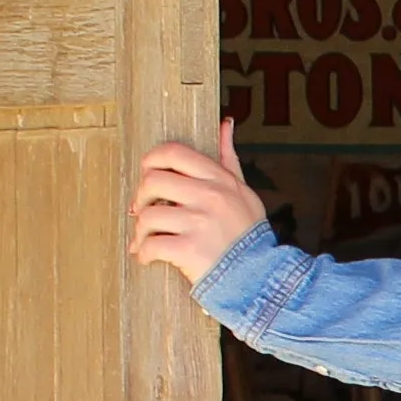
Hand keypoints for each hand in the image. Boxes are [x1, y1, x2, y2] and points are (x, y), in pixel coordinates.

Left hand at [130, 120, 268, 283]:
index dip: (151, 160)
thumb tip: (226, 124)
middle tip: (141, 210)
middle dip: (141, 197)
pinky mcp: (189, 250)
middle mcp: (208, 196)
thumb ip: (229, 158)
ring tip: (145, 239)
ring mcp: (198, 223)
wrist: (261, 276)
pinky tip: (147, 256)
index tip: (148, 175)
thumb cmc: (248, 234)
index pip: (173, 152)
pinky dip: (143, 253)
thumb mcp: (244, 191)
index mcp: (218, 179)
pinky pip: (151, 245)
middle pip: (152, 181)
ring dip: (140, 230)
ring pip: (147, 216)